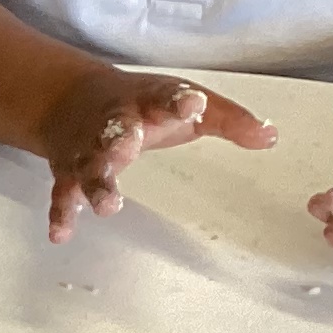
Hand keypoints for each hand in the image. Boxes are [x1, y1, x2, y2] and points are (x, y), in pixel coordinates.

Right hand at [34, 67, 276, 241]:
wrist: (70, 98)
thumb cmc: (143, 106)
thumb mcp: (183, 104)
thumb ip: (228, 121)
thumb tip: (271, 137)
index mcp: (148, 102)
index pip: (166, 98)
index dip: (178, 102)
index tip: (193, 104)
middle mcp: (115, 123)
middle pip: (116, 130)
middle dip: (120, 138)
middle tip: (128, 148)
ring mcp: (87, 148)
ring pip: (89, 165)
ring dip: (97, 184)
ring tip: (107, 206)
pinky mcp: (68, 171)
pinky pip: (62, 193)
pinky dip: (61, 212)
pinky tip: (61, 234)